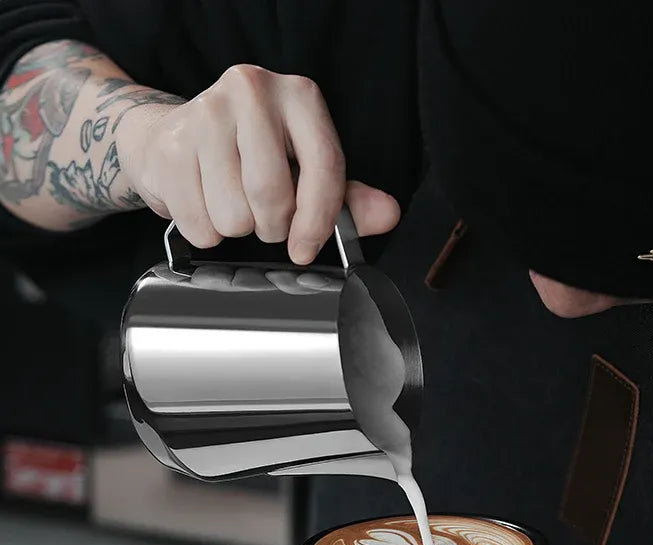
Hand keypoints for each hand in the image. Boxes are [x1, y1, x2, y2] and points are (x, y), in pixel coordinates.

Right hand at [115, 65, 399, 260]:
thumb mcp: (305, 169)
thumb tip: (387, 215)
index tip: (305, 250)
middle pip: (273, 196)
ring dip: (236, 230)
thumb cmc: (251, 156)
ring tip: (232, 206)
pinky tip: (203, 205)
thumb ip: (347, 198)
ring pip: (234, 216)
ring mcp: (206, 114)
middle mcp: (252, 91)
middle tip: (265, 220)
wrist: (172, 137)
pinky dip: (205, 232)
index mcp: (299, 97)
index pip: (324, 168)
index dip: (318, 221)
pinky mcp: (170, 145)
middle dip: (272, 227)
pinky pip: (198, 224)